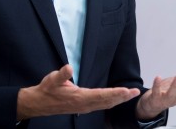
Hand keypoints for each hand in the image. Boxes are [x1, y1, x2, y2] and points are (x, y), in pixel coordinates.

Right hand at [16, 65, 140, 119]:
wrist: (39, 103)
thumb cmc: (47, 90)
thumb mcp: (52, 79)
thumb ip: (61, 75)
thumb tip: (69, 67)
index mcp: (79, 98)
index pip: (101, 95)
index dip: (115, 93)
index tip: (126, 90)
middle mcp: (84, 104)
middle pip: (107, 101)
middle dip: (122, 97)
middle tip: (135, 92)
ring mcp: (84, 107)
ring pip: (106, 104)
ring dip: (119, 99)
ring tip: (131, 94)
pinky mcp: (84, 107)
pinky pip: (101, 105)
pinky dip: (112, 101)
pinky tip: (118, 99)